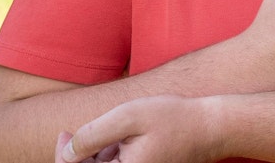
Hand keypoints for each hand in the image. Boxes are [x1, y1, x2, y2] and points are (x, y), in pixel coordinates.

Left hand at [57, 96, 219, 162]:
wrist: (211, 127)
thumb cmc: (174, 119)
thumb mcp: (129, 117)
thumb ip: (93, 134)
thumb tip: (68, 151)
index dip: (63, 157)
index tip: (63, 134)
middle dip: (75, 156)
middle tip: (67, 132)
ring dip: (94, 156)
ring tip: (106, 132)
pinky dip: (110, 156)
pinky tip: (117, 139)